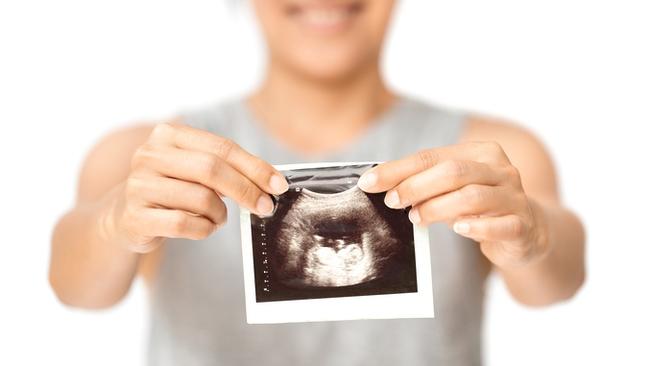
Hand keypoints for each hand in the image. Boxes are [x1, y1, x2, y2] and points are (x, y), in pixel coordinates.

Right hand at [103, 123, 287, 252]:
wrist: (125, 216)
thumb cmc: (172, 189)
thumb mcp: (194, 169)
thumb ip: (226, 168)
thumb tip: (271, 181)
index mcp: (168, 135)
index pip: (222, 148)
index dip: (254, 167)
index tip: (279, 185)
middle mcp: (149, 155)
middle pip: (212, 170)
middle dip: (246, 190)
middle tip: (266, 207)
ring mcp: (139, 185)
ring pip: (201, 199)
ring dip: (220, 214)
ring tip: (217, 217)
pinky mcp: (136, 216)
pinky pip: (186, 224)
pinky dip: (204, 229)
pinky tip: (203, 227)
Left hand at [357, 142, 548, 267]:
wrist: (528, 231)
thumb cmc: (480, 206)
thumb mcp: (452, 189)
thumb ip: (423, 182)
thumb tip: (379, 183)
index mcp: (481, 153)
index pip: (431, 156)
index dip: (397, 170)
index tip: (368, 182)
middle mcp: (501, 170)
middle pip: (453, 171)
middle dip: (416, 186)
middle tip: (393, 202)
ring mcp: (514, 197)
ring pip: (472, 197)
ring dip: (437, 208)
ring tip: (417, 218)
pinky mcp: (523, 225)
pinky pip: (500, 225)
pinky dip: (477, 227)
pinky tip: (459, 229)